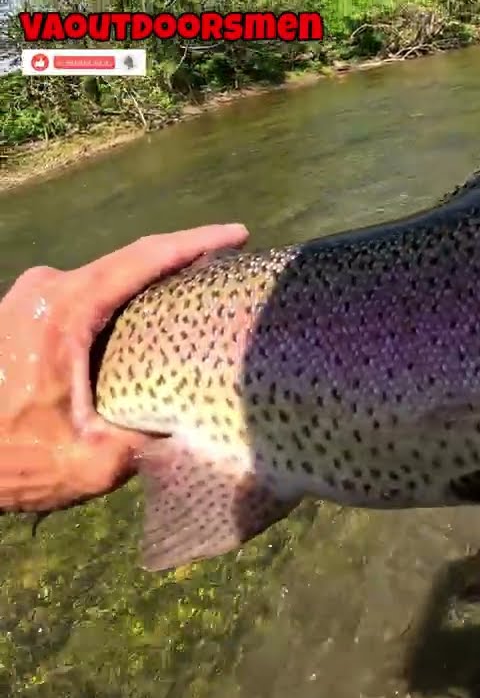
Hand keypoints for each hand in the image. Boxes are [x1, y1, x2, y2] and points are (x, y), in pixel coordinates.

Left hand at [0, 224, 248, 513]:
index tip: (239, 234)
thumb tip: (192, 425)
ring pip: (107, 278)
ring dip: (151, 285)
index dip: (196, 243)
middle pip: (129, 263)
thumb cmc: (11, 459)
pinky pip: (88, 292)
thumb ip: (147, 440)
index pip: (142, 260)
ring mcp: (28, 296)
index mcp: (64, 312)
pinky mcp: (21, 311)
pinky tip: (149, 322)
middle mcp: (45, 289)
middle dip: (182, 262)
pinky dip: (124, 300)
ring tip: (198, 297)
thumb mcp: (91, 463)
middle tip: (230, 272)